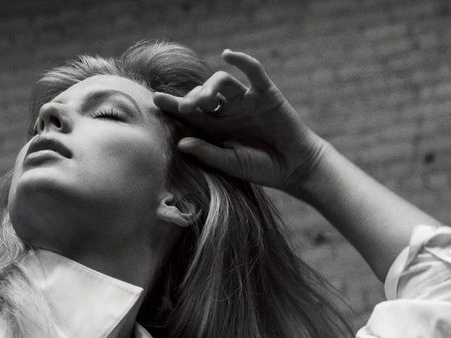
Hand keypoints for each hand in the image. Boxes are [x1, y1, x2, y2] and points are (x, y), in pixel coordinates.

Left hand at [152, 49, 327, 192]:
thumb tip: (181, 144)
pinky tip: (229, 55)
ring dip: (210, 87)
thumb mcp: (230, 164)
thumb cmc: (261, 168)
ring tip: (205, 100)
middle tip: (187, 108)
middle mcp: (228, 110)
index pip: (190, 112)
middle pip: (203, 94)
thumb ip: (207, 153)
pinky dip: (242, 61)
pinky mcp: (266, 94)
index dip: (172, 104)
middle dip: (192, 99)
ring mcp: (246, 100)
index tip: (155, 99)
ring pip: (222, 82)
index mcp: (215, 127)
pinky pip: (253, 72)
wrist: (294, 167)